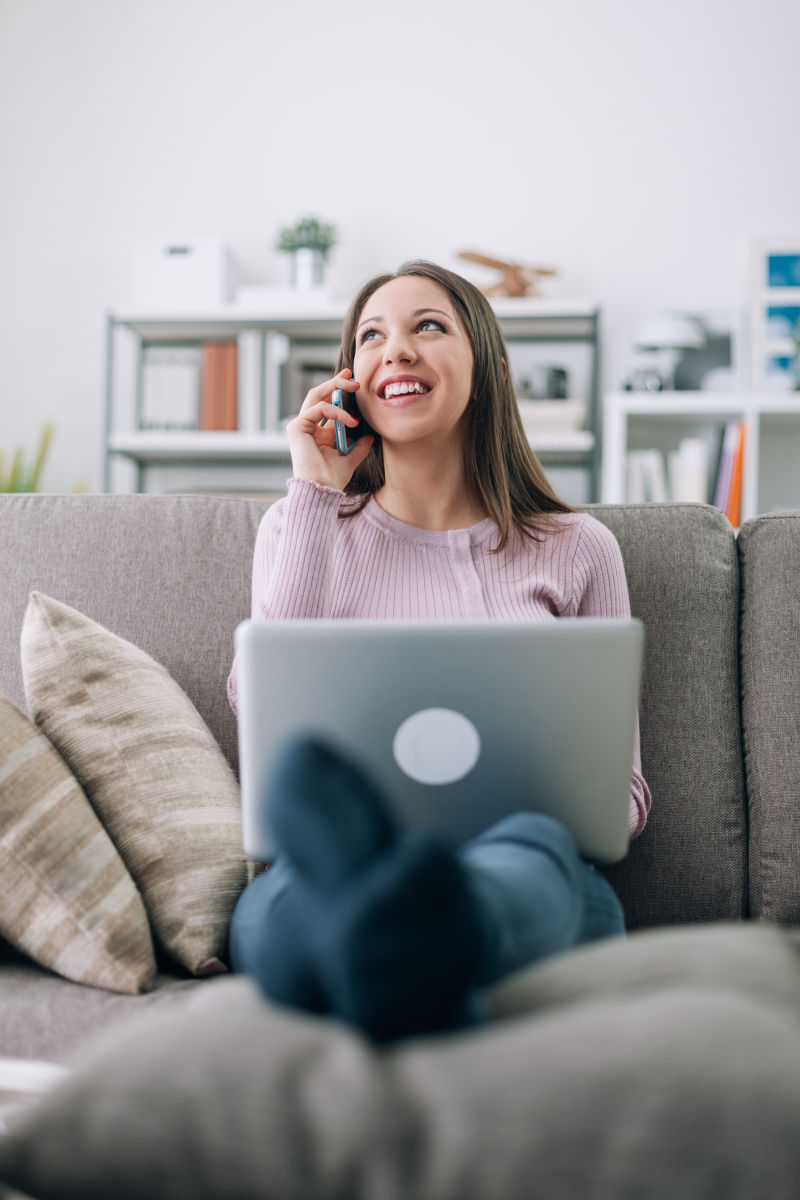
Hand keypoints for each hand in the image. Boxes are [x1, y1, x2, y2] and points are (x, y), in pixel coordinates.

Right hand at [286, 370, 374, 490]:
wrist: (321, 489)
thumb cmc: (332, 479)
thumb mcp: (351, 458)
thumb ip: (359, 446)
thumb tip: (371, 436)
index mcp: (318, 433)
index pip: (327, 405)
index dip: (339, 392)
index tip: (354, 383)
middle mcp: (308, 427)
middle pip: (319, 395)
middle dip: (336, 383)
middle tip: (352, 376)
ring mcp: (300, 426)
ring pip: (316, 396)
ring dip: (336, 388)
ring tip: (355, 388)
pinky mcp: (297, 427)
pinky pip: (318, 409)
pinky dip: (336, 411)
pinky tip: (351, 421)